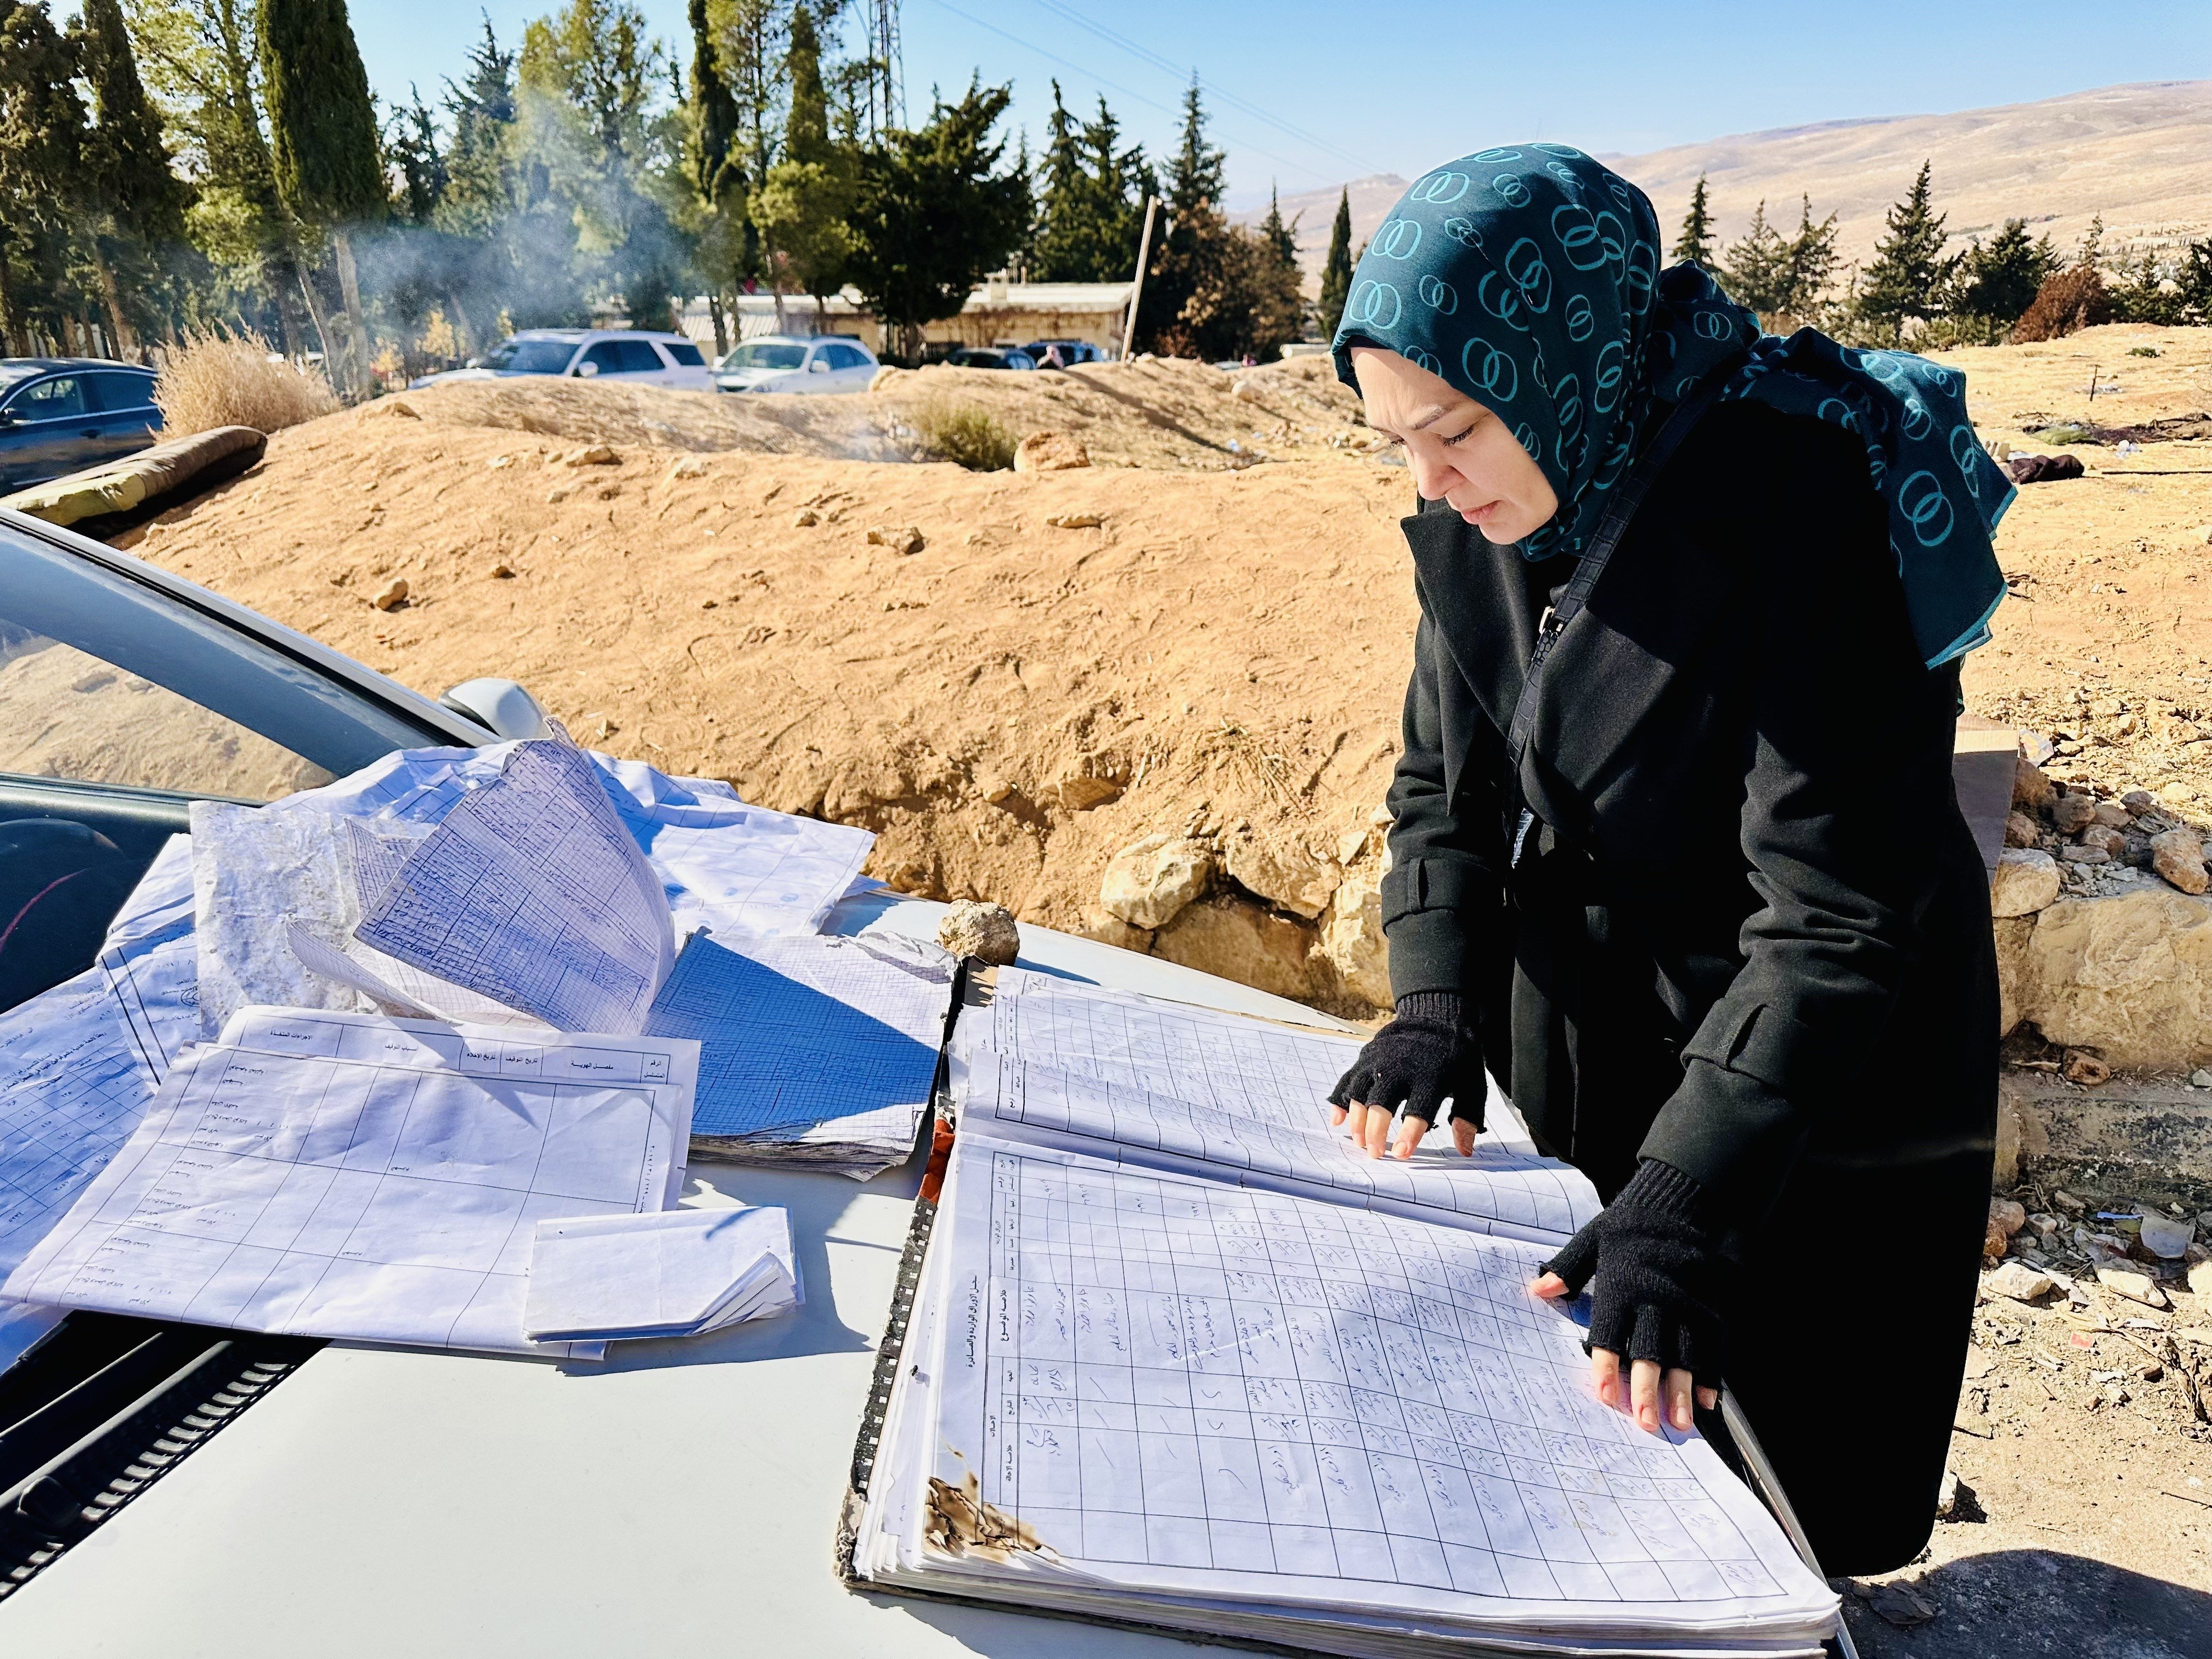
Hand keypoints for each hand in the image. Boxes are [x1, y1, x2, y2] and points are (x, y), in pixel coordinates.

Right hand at [1327, 992, 1483, 1160]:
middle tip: (1375, 1154)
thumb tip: (1465, 1150)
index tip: (1400, 1154)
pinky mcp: (1366, 1057)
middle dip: (1375, 1131)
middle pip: (1380, 1104)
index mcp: (1430, 1077)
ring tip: (1359, 1142)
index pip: (1418, 1110)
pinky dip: (1340, 1101)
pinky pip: (1347, 1080)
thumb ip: (1467, 1117)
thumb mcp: (1472, 1084)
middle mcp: (1400, 1068)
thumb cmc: (1456, 1058)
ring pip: (1359, 1093)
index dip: (1409, 1134)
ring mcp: (1379, 1061)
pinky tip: (1338, 1121)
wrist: (1436, 1016)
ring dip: (1357, 1120)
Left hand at [1528, 1159, 1726, 1434]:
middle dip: (1648, 1387)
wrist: (1679, 1201)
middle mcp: (1655, 1297)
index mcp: (1621, 1283)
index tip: (1604, 1396)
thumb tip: (1537, 1290)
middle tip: (1646, 1423)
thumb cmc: (1628, 1226)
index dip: (1607, 1365)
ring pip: (1686, 1353)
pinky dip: (1712, 1373)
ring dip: (1683, 1390)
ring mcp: (1686, 1302)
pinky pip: (1713, 1344)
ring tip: (1680, 1424)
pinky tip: (1708, 1401)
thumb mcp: (1593, 1239)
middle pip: (1651, 1349)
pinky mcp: (1709, 1304)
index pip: (1611, 1331)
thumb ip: (1568, 1268)